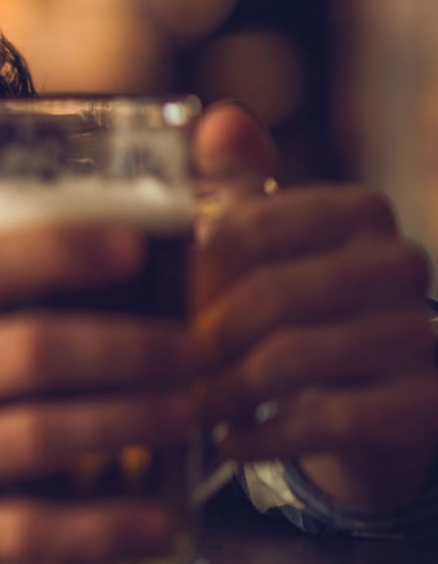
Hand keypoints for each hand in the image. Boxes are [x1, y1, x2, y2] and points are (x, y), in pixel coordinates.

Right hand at [0, 181, 199, 563]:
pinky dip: (92, 528)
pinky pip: (13, 532)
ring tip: (188, 412)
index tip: (131, 246)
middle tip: (193, 346)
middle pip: (21, 352)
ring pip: (30, 437)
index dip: (54, 250)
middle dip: (125, 346)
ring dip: (125, 423)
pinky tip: (150, 520)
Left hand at [193, 105, 437, 508]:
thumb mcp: (264, 243)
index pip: (247, 230)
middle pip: (269, 296)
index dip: (189, 275)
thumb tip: (218, 119)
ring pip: (296, 358)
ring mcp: (422, 332)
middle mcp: (401, 262)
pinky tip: (228, 444)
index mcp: (358, 210)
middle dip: (202, 340)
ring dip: (226, 392)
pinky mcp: (427, 401)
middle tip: (161, 369)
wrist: (376, 400)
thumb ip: (233, 185)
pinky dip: (266, 436)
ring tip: (189, 407)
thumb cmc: (297, 307)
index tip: (153, 306)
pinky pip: (330, 419)